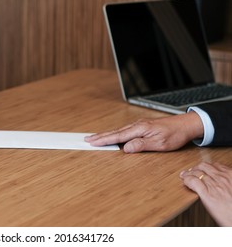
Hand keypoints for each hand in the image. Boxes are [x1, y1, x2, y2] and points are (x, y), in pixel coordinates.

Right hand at [84, 112, 203, 152]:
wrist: (186, 124)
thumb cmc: (175, 134)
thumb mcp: (160, 143)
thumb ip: (141, 145)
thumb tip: (126, 148)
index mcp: (139, 129)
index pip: (118, 136)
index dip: (104, 140)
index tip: (92, 142)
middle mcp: (137, 125)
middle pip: (114, 132)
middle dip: (100, 136)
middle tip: (87, 139)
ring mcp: (139, 125)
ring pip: (118, 130)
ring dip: (106, 134)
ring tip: (95, 137)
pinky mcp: (142, 126)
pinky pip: (124, 130)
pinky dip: (115, 133)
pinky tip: (112, 135)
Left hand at [180, 162, 231, 225]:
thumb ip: (228, 183)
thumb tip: (220, 183)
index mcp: (231, 175)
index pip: (215, 165)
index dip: (206, 167)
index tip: (202, 169)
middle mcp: (223, 178)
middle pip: (204, 166)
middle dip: (196, 168)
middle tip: (191, 172)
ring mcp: (214, 185)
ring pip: (197, 172)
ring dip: (188, 173)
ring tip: (184, 176)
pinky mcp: (207, 194)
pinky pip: (193, 181)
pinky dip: (187, 180)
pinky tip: (185, 181)